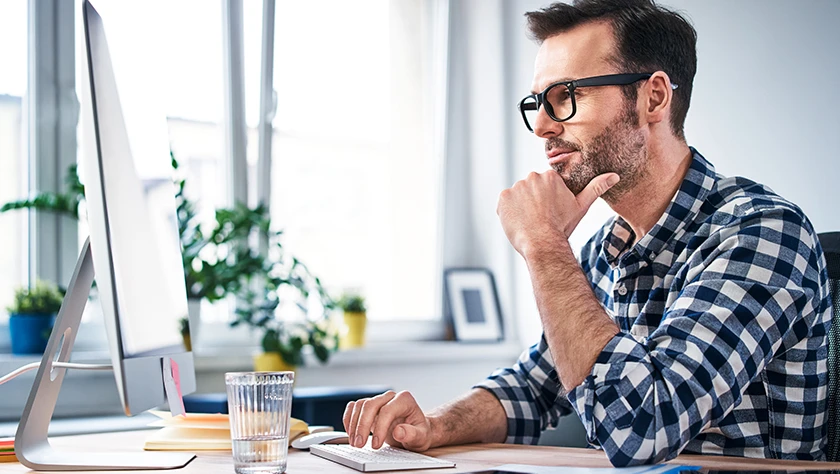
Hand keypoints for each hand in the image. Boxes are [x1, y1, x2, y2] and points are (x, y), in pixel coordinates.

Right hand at [343, 390, 432, 450]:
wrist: (416, 430)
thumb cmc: (420, 432)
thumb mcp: (421, 437)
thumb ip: (412, 434)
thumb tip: (399, 431)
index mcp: (405, 400)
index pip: (388, 411)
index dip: (380, 428)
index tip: (375, 445)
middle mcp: (390, 397)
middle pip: (370, 405)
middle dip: (362, 426)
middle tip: (359, 444)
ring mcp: (379, 400)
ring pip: (360, 405)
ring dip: (354, 424)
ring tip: (355, 443)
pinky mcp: (370, 407)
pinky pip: (354, 407)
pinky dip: (349, 418)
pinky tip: (350, 432)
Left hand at [496, 171, 618, 256]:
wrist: (542, 243)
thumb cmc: (562, 226)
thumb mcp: (581, 206)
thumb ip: (596, 188)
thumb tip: (615, 175)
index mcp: (550, 176)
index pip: (545, 185)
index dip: (547, 201)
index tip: (550, 212)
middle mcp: (532, 177)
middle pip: (530, 189)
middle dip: (534, 202)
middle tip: (540, 219)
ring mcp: (516, 187)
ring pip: (518, 197)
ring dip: (521, 207)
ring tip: (530, 222)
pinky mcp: (503, 198)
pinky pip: (505, 204)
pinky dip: (509, 212)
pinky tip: (519, 222)